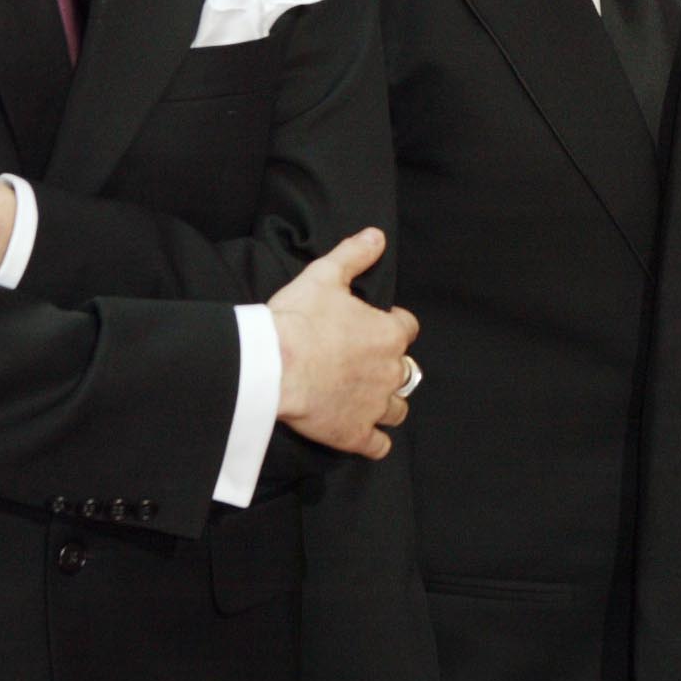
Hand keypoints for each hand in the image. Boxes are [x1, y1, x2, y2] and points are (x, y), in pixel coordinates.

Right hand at [270, 229, 421, 459]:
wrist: (273, 365)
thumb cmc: (299, 319)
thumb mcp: (326, 275)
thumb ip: (354, 254)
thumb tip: (377, 235)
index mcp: (389, 334)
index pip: (407, 328)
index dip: (392, 325)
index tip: (375, 325)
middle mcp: (391, 370)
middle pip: (405, 371)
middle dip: (390, 367)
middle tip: (364, 365)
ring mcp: (375, 405)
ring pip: (397, 409)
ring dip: (387, 404)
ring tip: (369, 400)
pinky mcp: (355, 434)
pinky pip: (378, 445)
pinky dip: (375, 441)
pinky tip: (366, 437)